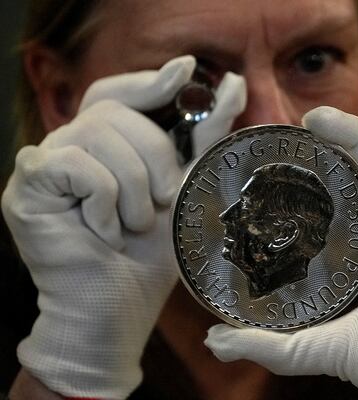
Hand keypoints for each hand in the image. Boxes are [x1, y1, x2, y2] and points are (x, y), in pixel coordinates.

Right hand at [2, 56, 245, 397]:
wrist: (118, 309)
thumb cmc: (151, 255)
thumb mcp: (186, 188)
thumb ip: (204, 139)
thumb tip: (234, 86)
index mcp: (106, 146)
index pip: (119, 93)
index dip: (150, 81)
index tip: (188, 69)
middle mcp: (71, 146)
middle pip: (117, 111)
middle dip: (155, 157)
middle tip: (164, 200)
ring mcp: (44, 164)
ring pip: (97, 133)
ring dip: (133, 187)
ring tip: (134, 225)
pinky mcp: (26, 187)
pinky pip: (75, 164)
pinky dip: (104, 201)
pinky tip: (104, 233)